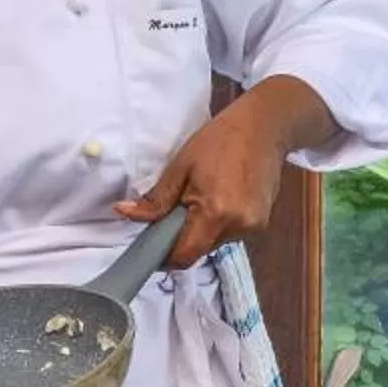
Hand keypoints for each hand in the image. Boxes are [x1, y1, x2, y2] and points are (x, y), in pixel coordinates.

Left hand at [116, 77, 335, 267]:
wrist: (264, 128)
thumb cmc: (218, 141)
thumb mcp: (180, 166)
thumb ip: (156, 199)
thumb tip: (123, 213)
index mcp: (215, 213)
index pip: (184, 255)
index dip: (164, 258)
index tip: (151, 248)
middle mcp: (238, 227)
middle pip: (200, 250)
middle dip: (183, 238)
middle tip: (176, 211)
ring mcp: (253, 227)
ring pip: (215, 243)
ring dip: (202, 230)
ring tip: (202, 198)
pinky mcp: (262, 224)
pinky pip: (230, 234)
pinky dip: (219, 223)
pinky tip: (221, 198)